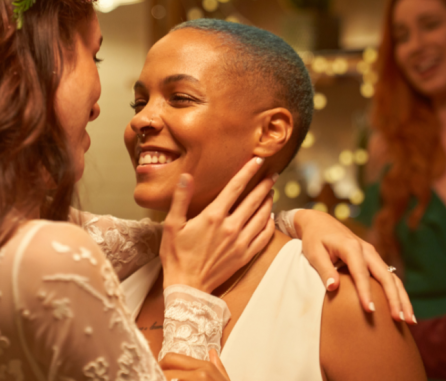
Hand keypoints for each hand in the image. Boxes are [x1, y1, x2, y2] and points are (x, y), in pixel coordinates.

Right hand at [160, 157, 275, 291]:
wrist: (187, 286)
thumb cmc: (176, 255)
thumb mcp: (172, 224)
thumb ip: (181, 198)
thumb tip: (186, 176)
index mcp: (213, 216)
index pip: (235, 187)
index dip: (247, 171)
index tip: (258, 160)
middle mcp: (231, 227)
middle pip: (253, 200)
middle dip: (265, 185)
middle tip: (273, 174)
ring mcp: (240, 242)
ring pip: (262, 217)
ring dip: (268, 202)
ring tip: (272, 192)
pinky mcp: (245, 256)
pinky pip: (263, 237)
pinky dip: (269, 225)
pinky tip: (269, 218)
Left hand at [160, 349, 230, 380]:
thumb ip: (219, 368)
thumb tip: (212, 353)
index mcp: (206, 369)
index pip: (171, 358)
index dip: (161, 366)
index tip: (158, 373)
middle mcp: (200, 375)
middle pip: (164, 370)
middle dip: (156, 375)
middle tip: (154, 378)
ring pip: (166, 378)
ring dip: (157, 380)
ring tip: (155, 380)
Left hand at [295, 209, 414, 323]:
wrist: (320, 223)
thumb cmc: (314, 239)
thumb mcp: (313, 252)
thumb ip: (324, 269)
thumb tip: (333, 287)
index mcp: (351, 247)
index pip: (361, 272)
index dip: (366, 292)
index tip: (370, 310)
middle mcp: (367, 250)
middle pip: (385, 276)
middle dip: (394, 298)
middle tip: (399, 320)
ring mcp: (373, 255)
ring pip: (392, 278)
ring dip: (402, 298)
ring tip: (410, 320)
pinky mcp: (374, 260)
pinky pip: (389, 277)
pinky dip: (398, 293)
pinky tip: (402, 309)